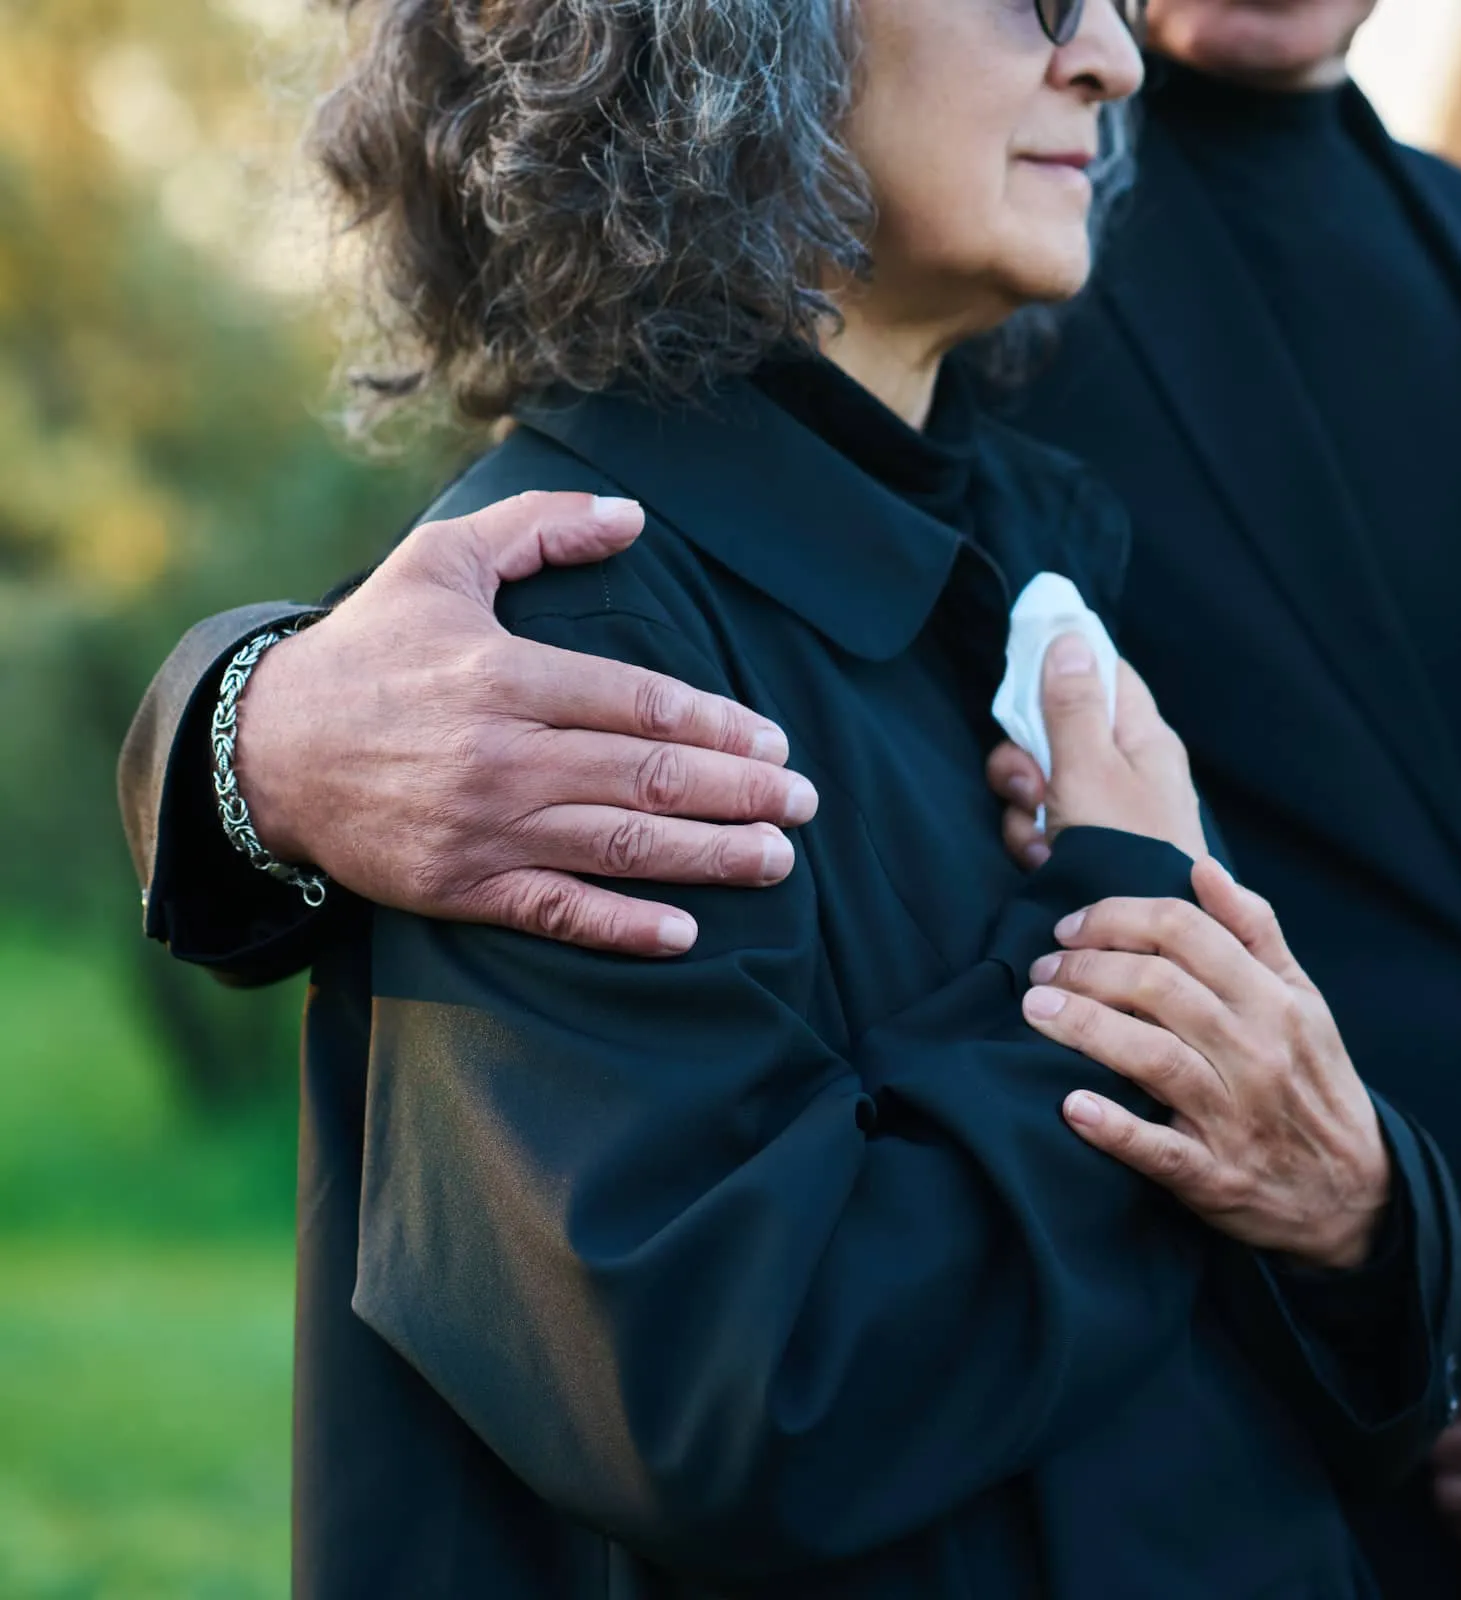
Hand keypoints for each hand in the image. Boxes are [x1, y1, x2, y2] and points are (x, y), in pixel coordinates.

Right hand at [236, 491, 816, 955]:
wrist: (261, 749)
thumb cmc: (368, 649)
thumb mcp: (441, 561)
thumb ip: (539, 529)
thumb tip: (633, 515)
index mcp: (504, 673)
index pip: (639, 702)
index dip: (719, 725)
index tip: (775, 741)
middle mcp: (501, 754)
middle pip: (647, 777)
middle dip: (740, 793)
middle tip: (806, 803)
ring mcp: (482, 827)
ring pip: (619, 846)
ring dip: (709, 857)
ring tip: (776, 860)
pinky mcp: (460, 886)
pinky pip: (557, 913)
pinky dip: (624, 927)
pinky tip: (686, 932)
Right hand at [985, 642, 1204, 866]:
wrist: (1140, 942)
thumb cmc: (1127, 848)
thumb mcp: (1091, 769)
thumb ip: (1072, 705)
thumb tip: (1069, 636)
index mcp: (1142, 736)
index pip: (1105, 673)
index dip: (1064, 667)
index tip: (1025, 678)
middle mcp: (1124, 767)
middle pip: (1053, 730)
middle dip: (1027, 760)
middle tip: (1037, 787)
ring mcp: (1101, 809)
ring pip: (1037, 782)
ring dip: (1026, 809)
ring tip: (1047, 841)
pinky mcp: (1082, 846)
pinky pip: (1040, 824)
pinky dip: (1034, 842)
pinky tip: (1045, 862)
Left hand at [1020, 857, 1389, 1269]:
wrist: (1353, 1191)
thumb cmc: (1312, 1081)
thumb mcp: (1303, 999)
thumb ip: (1255, 931)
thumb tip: (1203, 867)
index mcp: (1275, 1000)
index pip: (1186, 931)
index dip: (1118, 919)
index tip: (1073, 928)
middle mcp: (1257, 1051)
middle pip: (1158, 988)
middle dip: (1086, 969)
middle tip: (1042, 970)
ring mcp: (1236, 1116)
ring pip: (1152, 1057)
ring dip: (1085, 1028)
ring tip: (1036, 1012)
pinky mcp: (1215, 1176)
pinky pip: (1158, 1149)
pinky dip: (1112, 1127)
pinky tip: (1071, 1105)